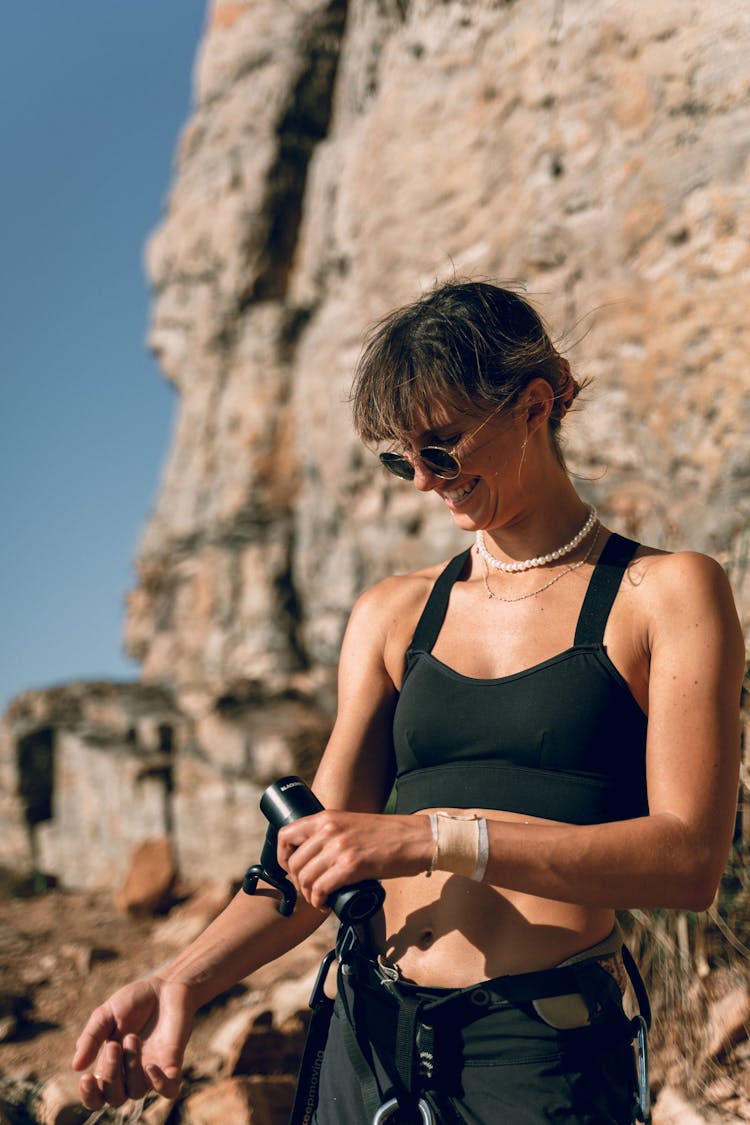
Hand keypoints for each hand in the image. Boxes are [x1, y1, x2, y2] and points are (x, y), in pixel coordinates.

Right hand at [72, 977, 195, 1108]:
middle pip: (115, 1098)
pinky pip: (169, 1090)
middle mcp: (131, 1074)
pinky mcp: (173, 1063)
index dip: (89, 1096)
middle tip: (114, 1045)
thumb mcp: (105, 1015)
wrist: (166, 985)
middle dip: (111, 1075)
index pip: (97, 1096)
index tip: (85, 1078)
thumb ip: (91, 1038)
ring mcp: (153, 1070)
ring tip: (133, 1037)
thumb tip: (76, 1067)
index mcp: (112, 1066)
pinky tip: (151, 1066)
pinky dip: (160, 1084)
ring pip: (137, 1092)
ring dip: (131, 1068)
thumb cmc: (134, 1001)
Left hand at [277, 811, 431, 910]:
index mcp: (327, 817)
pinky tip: (326, 904)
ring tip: (320, 899)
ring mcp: (339, 847)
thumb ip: (333, 834)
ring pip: (305, 878)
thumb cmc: (388, 835)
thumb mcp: (353, 824)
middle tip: (311, 890)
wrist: (417, 839)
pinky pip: (320, 889)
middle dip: (298, 882)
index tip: (291, 870)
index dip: (282, 857)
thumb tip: (316, 857)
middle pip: (294, 863)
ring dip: (309, 895)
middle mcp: (329, 829)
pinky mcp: (351, 866)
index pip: (286, 834)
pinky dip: (319, 901)